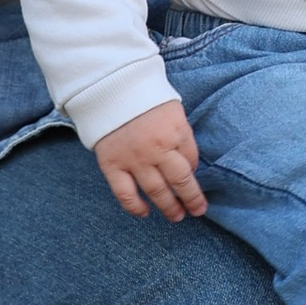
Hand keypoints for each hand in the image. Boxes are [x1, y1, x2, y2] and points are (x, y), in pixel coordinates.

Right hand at [96, 98, 206, 219]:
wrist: (108, 88)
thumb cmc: (144, 97)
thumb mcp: (173, 111)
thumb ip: (181, 137)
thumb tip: (187, 166)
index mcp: (175, 133)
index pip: (191, 161)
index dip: (194, 172)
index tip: (192, 178)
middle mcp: (157, 150)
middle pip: (180, 182)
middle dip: (191, 199)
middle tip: (197, 210)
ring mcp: (134, 160)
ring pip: (156, 192)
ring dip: (169, 207)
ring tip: (176, 216)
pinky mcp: (112, 165)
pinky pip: (125, 194)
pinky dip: (135, 207)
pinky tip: (144, 213)